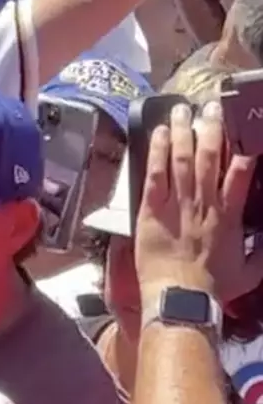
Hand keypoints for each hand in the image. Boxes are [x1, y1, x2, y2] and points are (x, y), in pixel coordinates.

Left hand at [134, 101, 262, 303]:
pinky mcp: (151, 208)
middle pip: (209, 156)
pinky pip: (155, 173)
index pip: (241, 173)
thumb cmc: (215, 288)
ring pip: (181, 158)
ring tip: (181, 109)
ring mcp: (177, 203)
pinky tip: (159, 132)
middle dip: (210, 128)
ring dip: (182, 131)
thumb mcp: (250, 271)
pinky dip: (157, 150)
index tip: (242, 130)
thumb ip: (261, 250)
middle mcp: (205, 203)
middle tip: (209, 107)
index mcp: (230, 215)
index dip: (242, 149)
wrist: (180, 297)